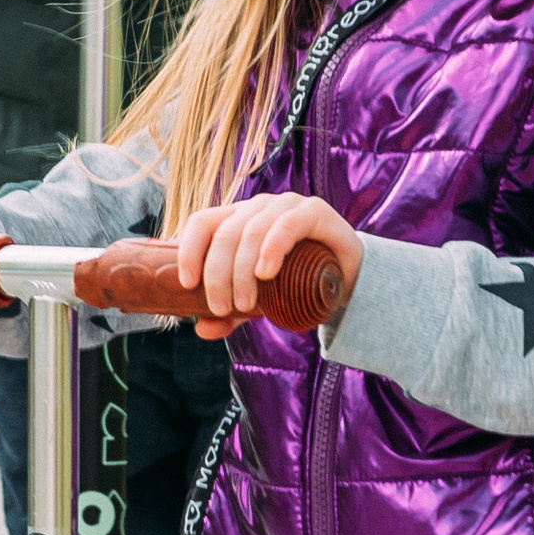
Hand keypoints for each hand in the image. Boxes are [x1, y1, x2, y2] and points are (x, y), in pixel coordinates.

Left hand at [167, 193, 362, 336]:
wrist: (346, 277)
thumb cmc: (294, 281)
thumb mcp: (257, 301)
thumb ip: (230, 313)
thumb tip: (201, 329)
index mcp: (236, 218)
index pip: (202, 223)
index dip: (189, 250)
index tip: (188, 283)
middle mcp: (257, 207)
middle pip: (224, 234)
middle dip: (218, 275)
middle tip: (223, 308)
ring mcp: (285, 205)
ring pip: (251, 232)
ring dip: (241, 271)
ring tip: (244, 304)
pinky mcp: (313, 211)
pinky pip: (286, 225)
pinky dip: (271, 250)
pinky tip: (265, 273)